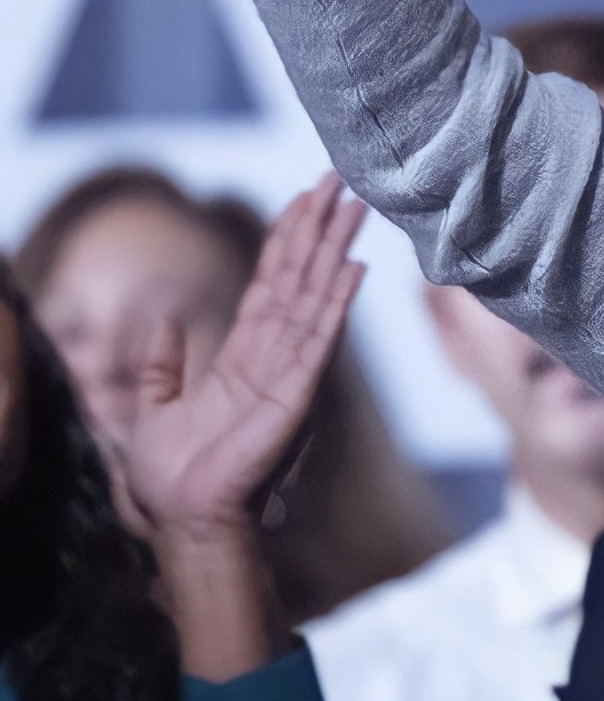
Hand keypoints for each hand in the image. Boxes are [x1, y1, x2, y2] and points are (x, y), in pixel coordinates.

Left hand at [113, 175, 364, 544]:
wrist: (184, 517)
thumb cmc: (172, 477)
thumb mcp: (152, 409)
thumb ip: (161, 366)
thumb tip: (164, 320)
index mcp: (242, 357)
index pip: (271, 285)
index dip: (288, 240)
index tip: (305, 200)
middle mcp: (273, 356)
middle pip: (301, 279)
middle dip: (319, 229)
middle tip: (340, 183)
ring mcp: (289, 372)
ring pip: (314, 298)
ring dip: (334, 251)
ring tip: (353, 208)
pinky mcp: (295, 395)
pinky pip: (318, 340)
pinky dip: (337, 304)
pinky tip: (352, 269)